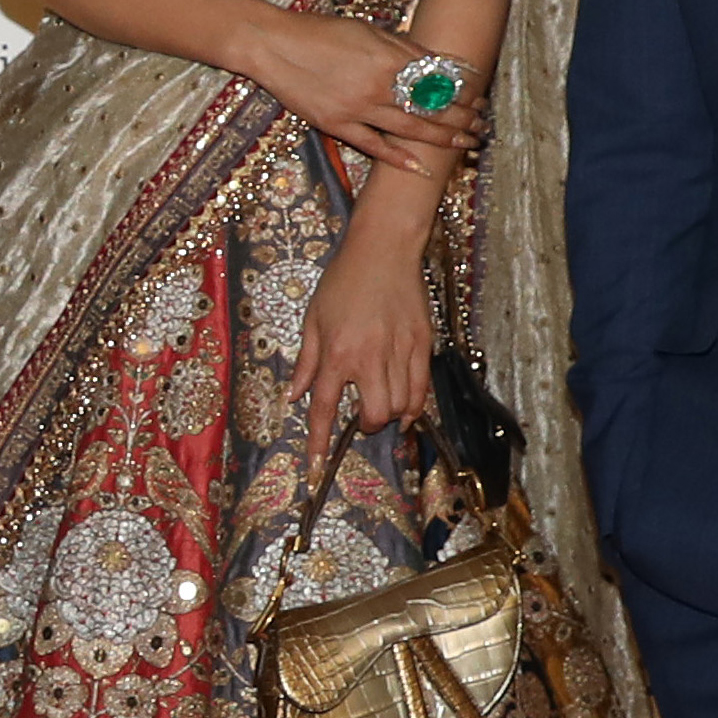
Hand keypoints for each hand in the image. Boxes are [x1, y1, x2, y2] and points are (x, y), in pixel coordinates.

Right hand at [237, 7, 486, 178]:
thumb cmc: (321, 31)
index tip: (480, 100)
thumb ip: (405, 48)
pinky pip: (373, 145)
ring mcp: (357, 108)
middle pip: (431, 107)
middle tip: (481, 128)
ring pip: (410, 129)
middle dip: (462, 119)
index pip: (438, 80)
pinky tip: (420, 166)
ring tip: (465, 145)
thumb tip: (438, 63)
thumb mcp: (368, 30)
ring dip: (442, 138)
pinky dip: (398, 157)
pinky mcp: (336, 124)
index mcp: (388, 57)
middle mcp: (377, 84)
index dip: (463, 92)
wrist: (274, 45)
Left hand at [283, 249, 435, 439]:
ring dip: (390, 415)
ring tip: (382, 406)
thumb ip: (306, 362)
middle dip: (367, 425)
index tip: (315, 467)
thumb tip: (294, 396)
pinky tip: (407, 408)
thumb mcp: (312, 320)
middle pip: (374, 414)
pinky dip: (414, 406)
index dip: (319, 442)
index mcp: (337, 352)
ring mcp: (400, 351)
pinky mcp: (423, 344)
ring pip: (401, 406)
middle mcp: (369, 357)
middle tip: (361, 418)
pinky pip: (422, 389)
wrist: (383, 250)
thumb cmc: (342, 282)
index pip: (325, 408)